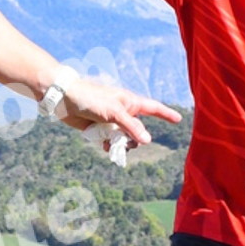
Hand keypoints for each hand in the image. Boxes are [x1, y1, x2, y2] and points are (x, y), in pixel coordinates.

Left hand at [53, 70, 179, 150]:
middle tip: (125, 139)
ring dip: (121, 144)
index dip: (166, 114)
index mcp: (130, 103)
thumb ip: (131, 126)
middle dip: (135, 139)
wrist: (65, 100)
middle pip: (139, 132)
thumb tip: (147, 141)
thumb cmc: (91, 99)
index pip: (154, 109)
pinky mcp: (99, 130)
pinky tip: (104, 145)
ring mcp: (112, 123)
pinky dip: (110, 146)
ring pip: (125, 140)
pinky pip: (111, 143)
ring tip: (111, 142)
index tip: (179, 119)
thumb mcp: (114, 112)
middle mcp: (123, 113)